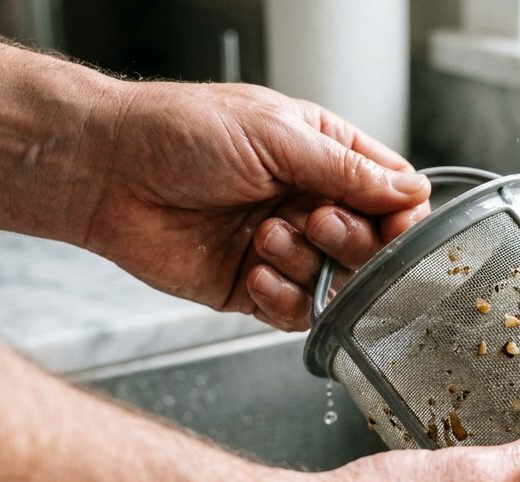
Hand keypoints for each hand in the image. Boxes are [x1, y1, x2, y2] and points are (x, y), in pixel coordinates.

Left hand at [83, 81, 430, 330]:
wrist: (106, 172)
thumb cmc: (179, 132)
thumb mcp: (276, 135)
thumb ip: (349, 171)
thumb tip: (413, 192)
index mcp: (322, 155)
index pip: (392, 193)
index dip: (401, 216)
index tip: (395, 226)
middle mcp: (308, 203)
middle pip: (372, 244)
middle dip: (351, 240)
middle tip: (315, 223)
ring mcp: (283, 248)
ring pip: (337, 282)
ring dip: (308, 266)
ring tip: (264, 238)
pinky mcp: (252, 287)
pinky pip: (295, 312)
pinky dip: (283, 300)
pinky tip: (254, 274)